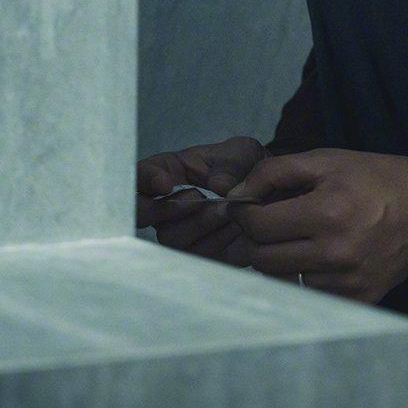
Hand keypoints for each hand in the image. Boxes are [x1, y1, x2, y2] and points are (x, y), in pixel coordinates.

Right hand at [136, 135, 266, 266]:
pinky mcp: (197, 252)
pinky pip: (196, 254)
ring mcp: (178, 230)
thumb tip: (218, 185)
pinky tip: (235, 226)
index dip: (146, 181)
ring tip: (227, 209)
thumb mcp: (241, 154)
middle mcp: (164, 204)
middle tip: (197, 199)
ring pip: (170, 237)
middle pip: (140, 214)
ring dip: (200, 223)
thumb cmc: (244, 168)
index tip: (167, 184)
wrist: (268, 192)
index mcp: (166, 171)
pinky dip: (217, 240)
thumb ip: (228, 166)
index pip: (138, 176)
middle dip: (164, 209)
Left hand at [222, 148, 407, 303]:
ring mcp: (348, 282)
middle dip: (254, 240)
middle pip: (262, 260)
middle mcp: (335, 253)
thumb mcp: (326, 160)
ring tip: (296, 237)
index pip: (257, 226)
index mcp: (326, 213)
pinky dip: (306, 276)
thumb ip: (275, 172)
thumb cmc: (376, 179)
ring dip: (280, 259)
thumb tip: (235, 195)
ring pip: (283, 280)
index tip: (247, 207)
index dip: (243, 214)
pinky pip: (311, 294)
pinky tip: (320, 256)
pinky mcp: (359, 299)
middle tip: (264, 225)